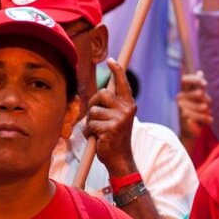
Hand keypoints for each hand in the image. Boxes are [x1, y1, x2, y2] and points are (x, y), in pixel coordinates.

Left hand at [84, 58, 136, 175]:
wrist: (120, 158)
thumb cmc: (114, 136)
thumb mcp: (117, 118)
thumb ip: (111, 105)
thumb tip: (101, 91)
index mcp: (129, 104)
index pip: (123, 83)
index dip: (117, 70)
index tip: (111, 60)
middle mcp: (127, 108)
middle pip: (102, 93)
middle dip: (94, 104)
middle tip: (97, 117)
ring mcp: (120, 118)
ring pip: (93, 111)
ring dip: (90, 122)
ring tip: (99, 131)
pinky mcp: (111, 128)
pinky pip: (90, 124)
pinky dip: (89, 132)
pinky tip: (98, 138)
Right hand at [177, 71, 212, 143]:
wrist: (189, 131)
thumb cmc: (194, 113)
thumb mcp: (197, 98)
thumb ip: (198, 86)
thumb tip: (200, 72)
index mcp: (181, 91)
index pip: (185, 80)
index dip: (195, 79)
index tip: (205, 84)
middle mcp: (178, 97)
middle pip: (199, 93)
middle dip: (207, 100)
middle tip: (207, 106)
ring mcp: (179, 107)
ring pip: (203, 105)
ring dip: (208, 111)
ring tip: (208, 115)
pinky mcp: (183, 116)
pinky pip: (202, 114)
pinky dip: (207, 118)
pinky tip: (209, 121)